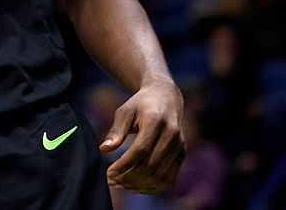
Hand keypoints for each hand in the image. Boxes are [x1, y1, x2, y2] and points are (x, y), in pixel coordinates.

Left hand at [101, 78, 185, 193]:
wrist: (165, 97)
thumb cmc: (140, 104)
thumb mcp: (125, 111)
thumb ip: (116, 130)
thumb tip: (104, 149)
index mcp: (156, 121)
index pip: (140, 150)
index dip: (124, 165)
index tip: (108, 173)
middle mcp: (171, 134)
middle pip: (150, 165)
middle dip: (129, 177)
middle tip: (112, 181)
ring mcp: (179, 145)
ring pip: (160, 176)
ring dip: (139, 185)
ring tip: (121, 185)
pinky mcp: (182, 154)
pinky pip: (169, 178)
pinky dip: (153, 187)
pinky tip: (137, 187)